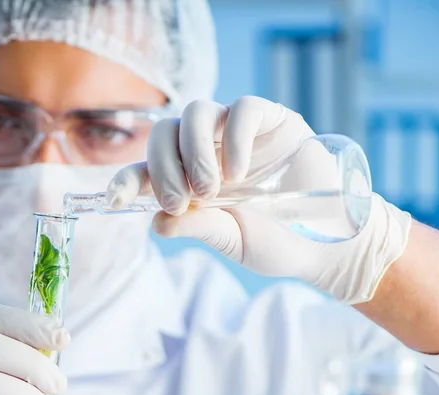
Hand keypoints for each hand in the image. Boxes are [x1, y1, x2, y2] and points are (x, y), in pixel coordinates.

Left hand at [107, 97, 410, 303]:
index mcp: (190, 183)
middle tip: (180, 200)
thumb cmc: (276, 242)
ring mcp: (237, 135)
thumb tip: (156, 222)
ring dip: (193, 151)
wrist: (325, 242)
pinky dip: (233, 137)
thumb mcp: (229, 240)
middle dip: (163, 166)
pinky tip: (239, 172)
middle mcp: (207, 153)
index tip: (113, 198)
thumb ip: (196, 227)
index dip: (126, 179)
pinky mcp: (272, 121)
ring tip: (211, 190)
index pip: (147, 170)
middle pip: (164, 132)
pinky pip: (243, 109)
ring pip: (197, 112)